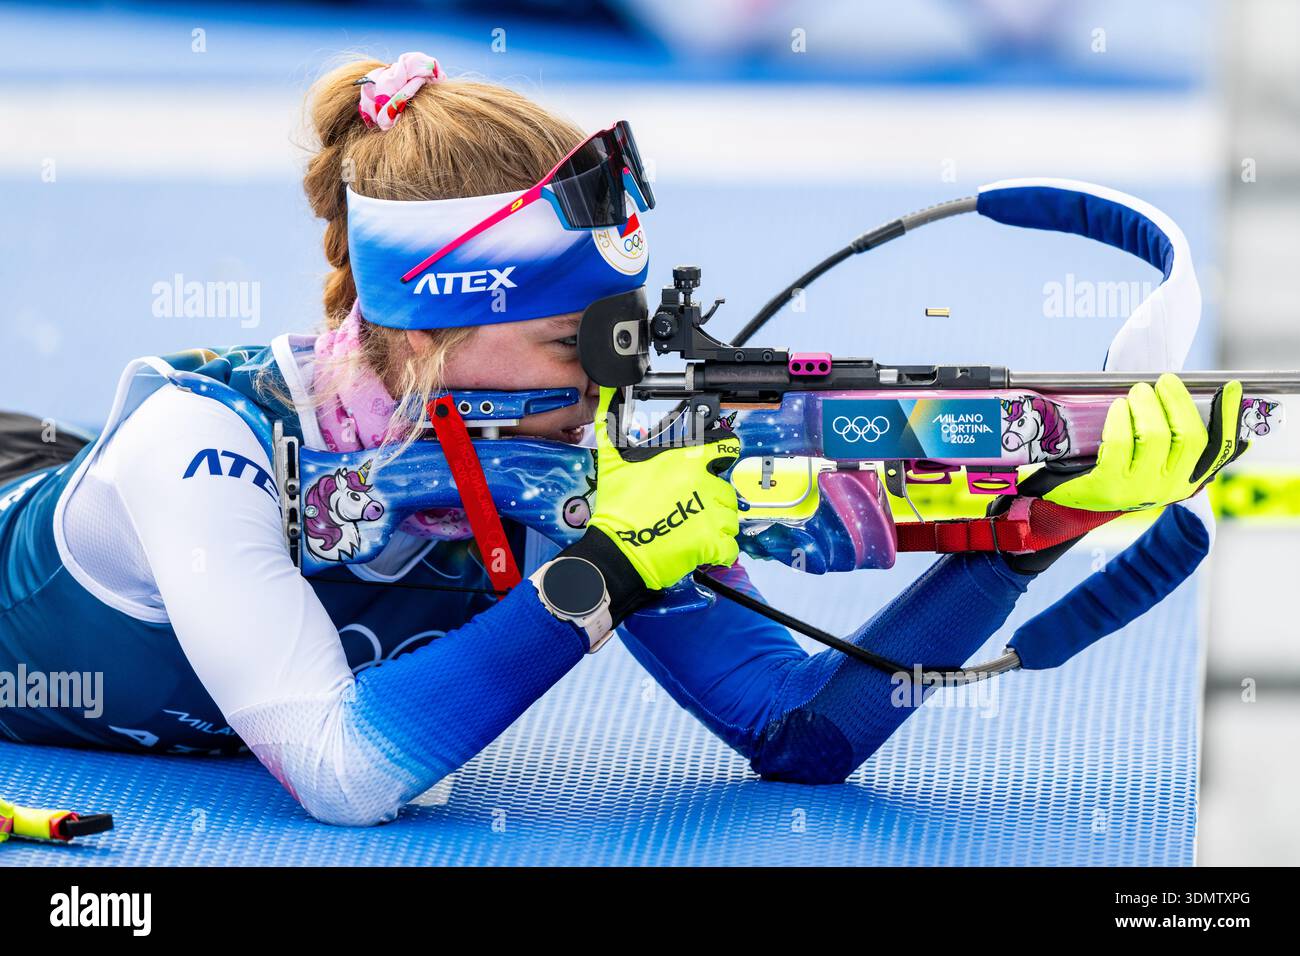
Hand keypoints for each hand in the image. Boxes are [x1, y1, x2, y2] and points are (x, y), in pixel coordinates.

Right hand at [587, 386, 739, 589]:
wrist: (618, 549)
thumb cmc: (618, 507)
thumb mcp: (612, 459)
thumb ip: (613, 422)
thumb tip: (609, 391)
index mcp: (686, 461)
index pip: (726, 448)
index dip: (725, 454)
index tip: (722, 461)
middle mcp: (703, 484)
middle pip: (726, 488)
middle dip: (712, 497)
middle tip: (692, 506)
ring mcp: (710, 515)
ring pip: (730, 517)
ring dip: (717, 523)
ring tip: (694, 527)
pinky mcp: (711, 543)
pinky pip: (730, 545)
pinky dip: (720, 549)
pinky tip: (703, 546)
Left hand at [1043, 374, 1247, 512]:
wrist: (1075, 501)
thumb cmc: (1120, 469)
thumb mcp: (1153, 459)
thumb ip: (1177, 436)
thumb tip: (1208, 399)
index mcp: (1187, 479)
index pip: (1218, 449)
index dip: (1228, 417)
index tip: (1231, 387)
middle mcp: (1169, 487)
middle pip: (1189, 437)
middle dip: (1176, 402)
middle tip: (1161, 382)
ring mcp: (1139, 490)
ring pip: (1155, 437)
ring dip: (1146, 406)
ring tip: (1137, 393)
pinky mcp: (1108, 487)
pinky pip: (1121, 444)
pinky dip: (1121, 419)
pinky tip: (1118, 408)